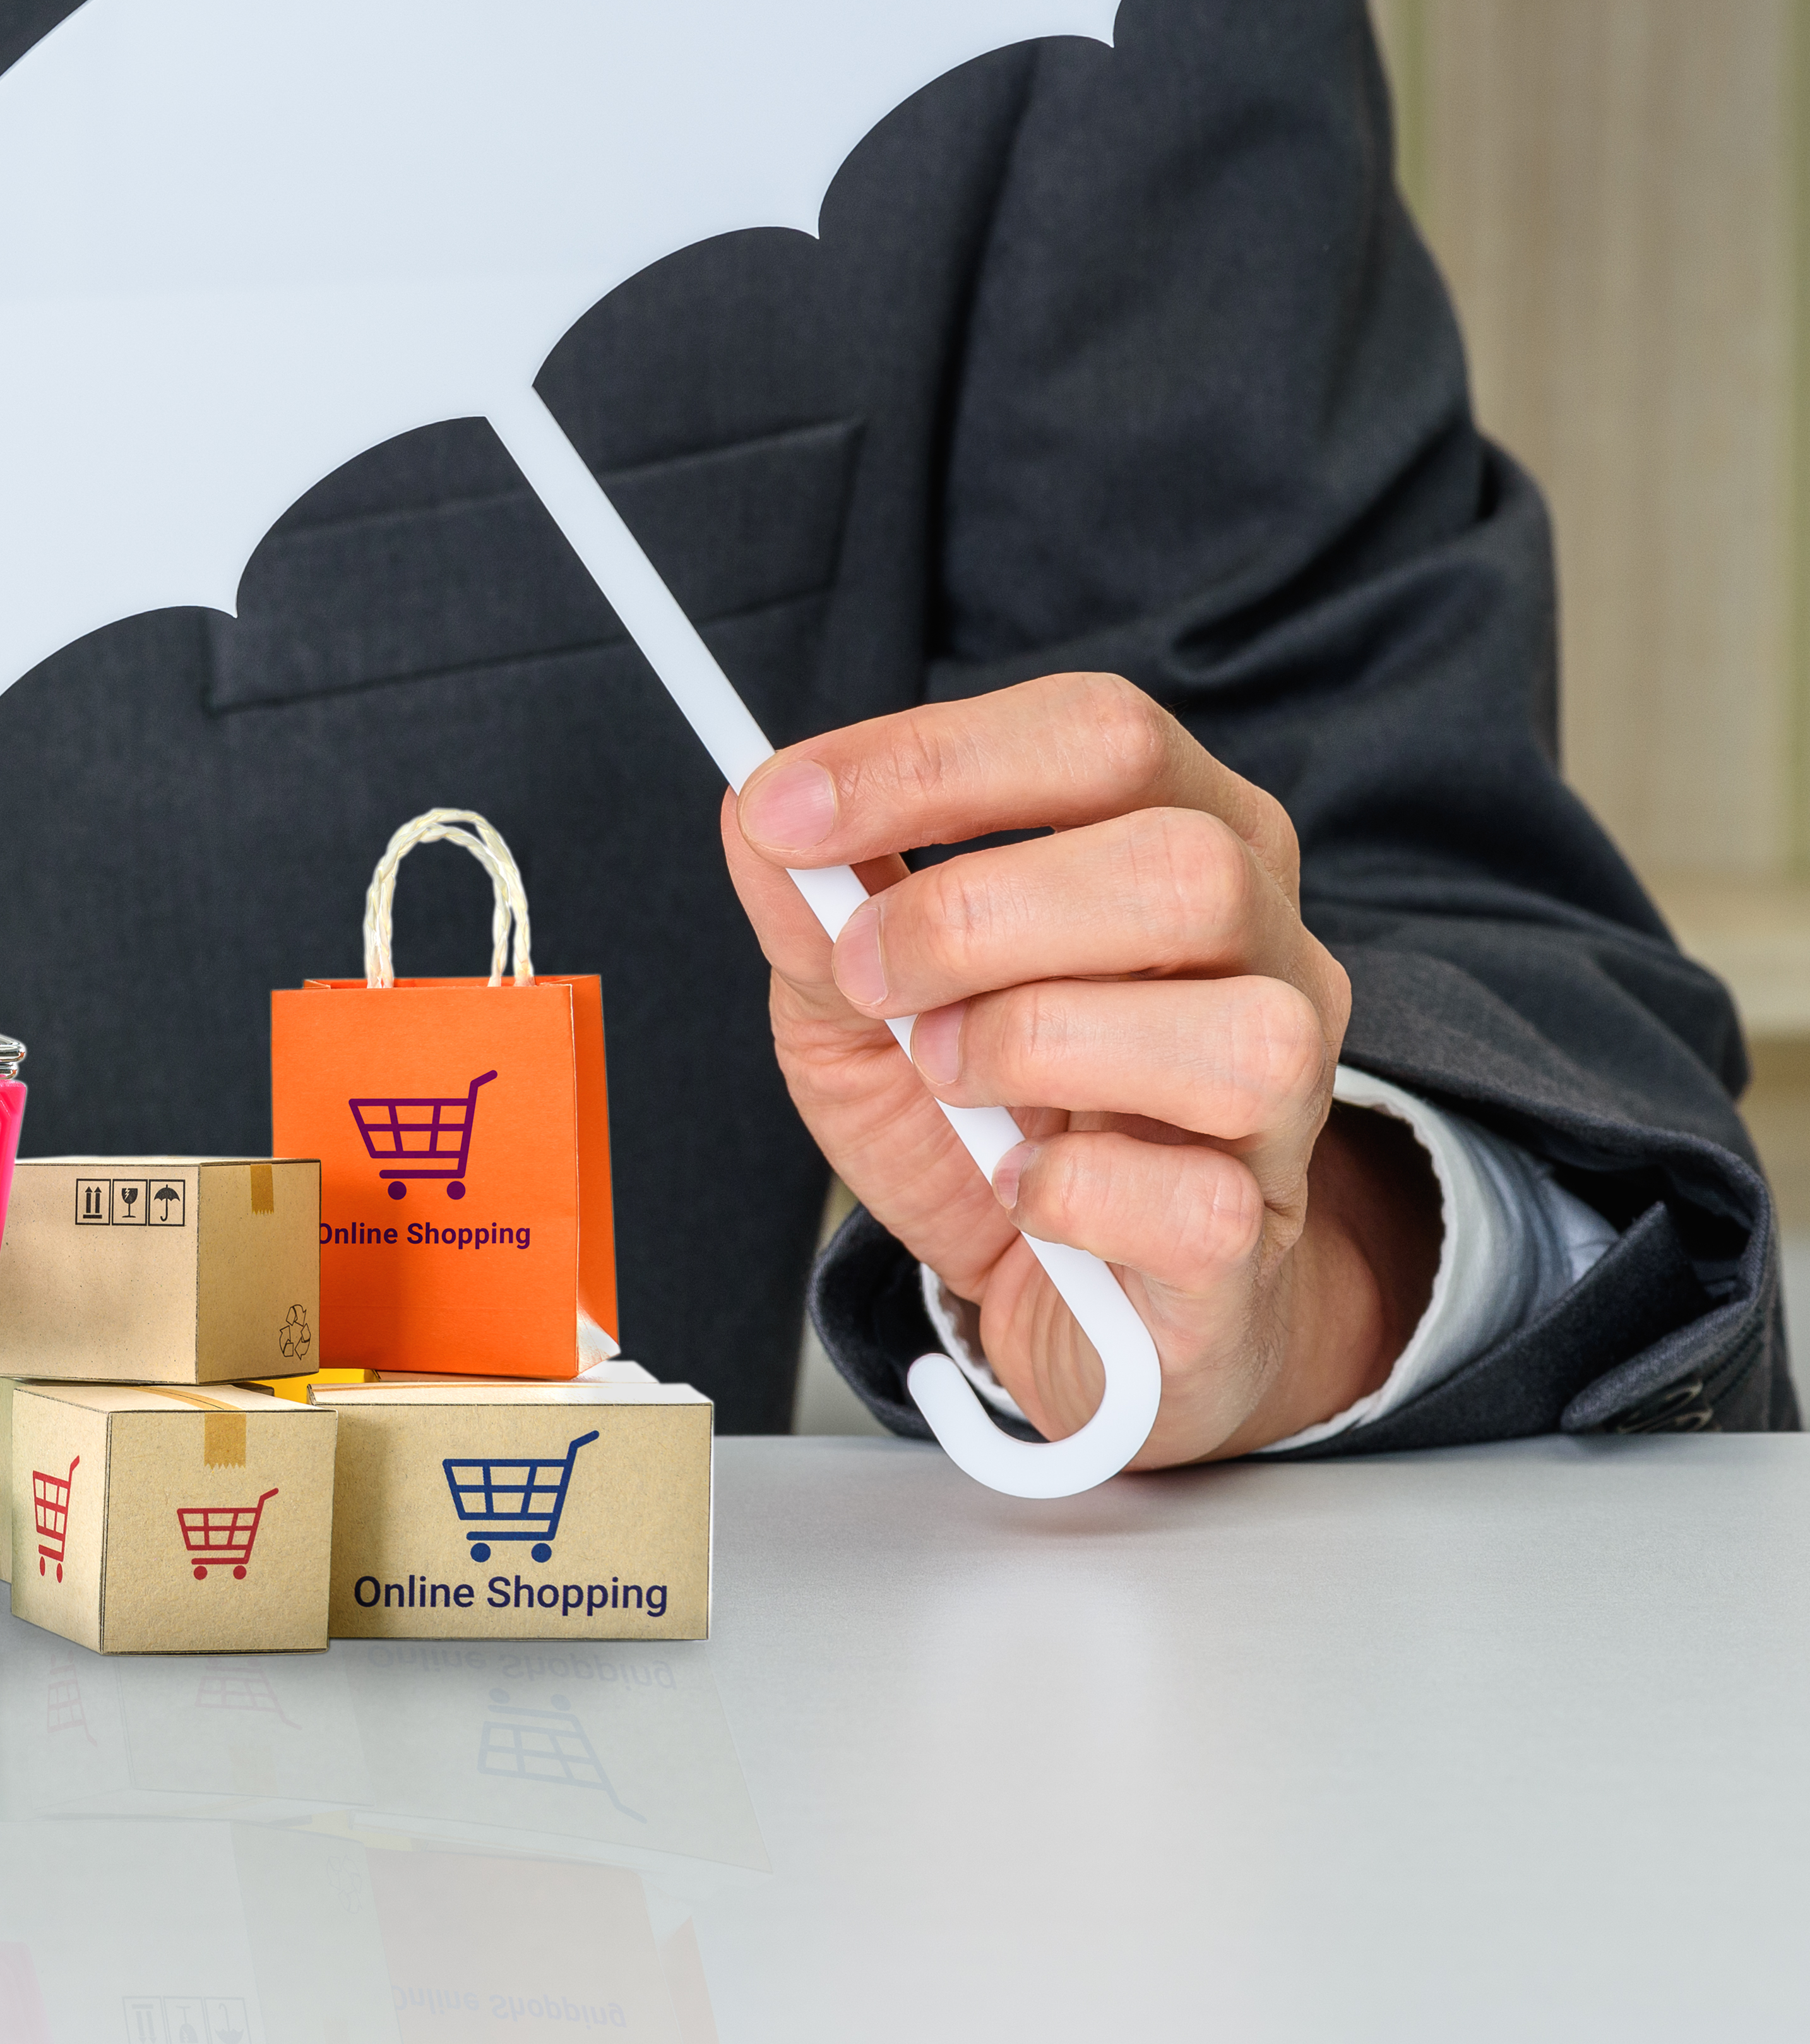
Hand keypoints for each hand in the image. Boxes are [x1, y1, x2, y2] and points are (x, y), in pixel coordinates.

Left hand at [724, 674, 1440, 1464]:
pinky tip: (1015, 1191)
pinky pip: (1197, 1203)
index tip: (783, 808)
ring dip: (1035, 1046)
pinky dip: (1068, 1197)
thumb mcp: (864, 1005)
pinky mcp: (1255, 1237)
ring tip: (947, 1078)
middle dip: (977, 915)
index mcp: (1182, 837)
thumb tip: (754, 814)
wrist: (1069, 1305)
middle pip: (1183, 865)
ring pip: (1234, 1031)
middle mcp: (1266, 947)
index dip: (934, 761)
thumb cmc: (984, 1122)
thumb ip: (818, 911)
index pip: (1104, 737)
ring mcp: (1288, 1095)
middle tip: (868, 976)